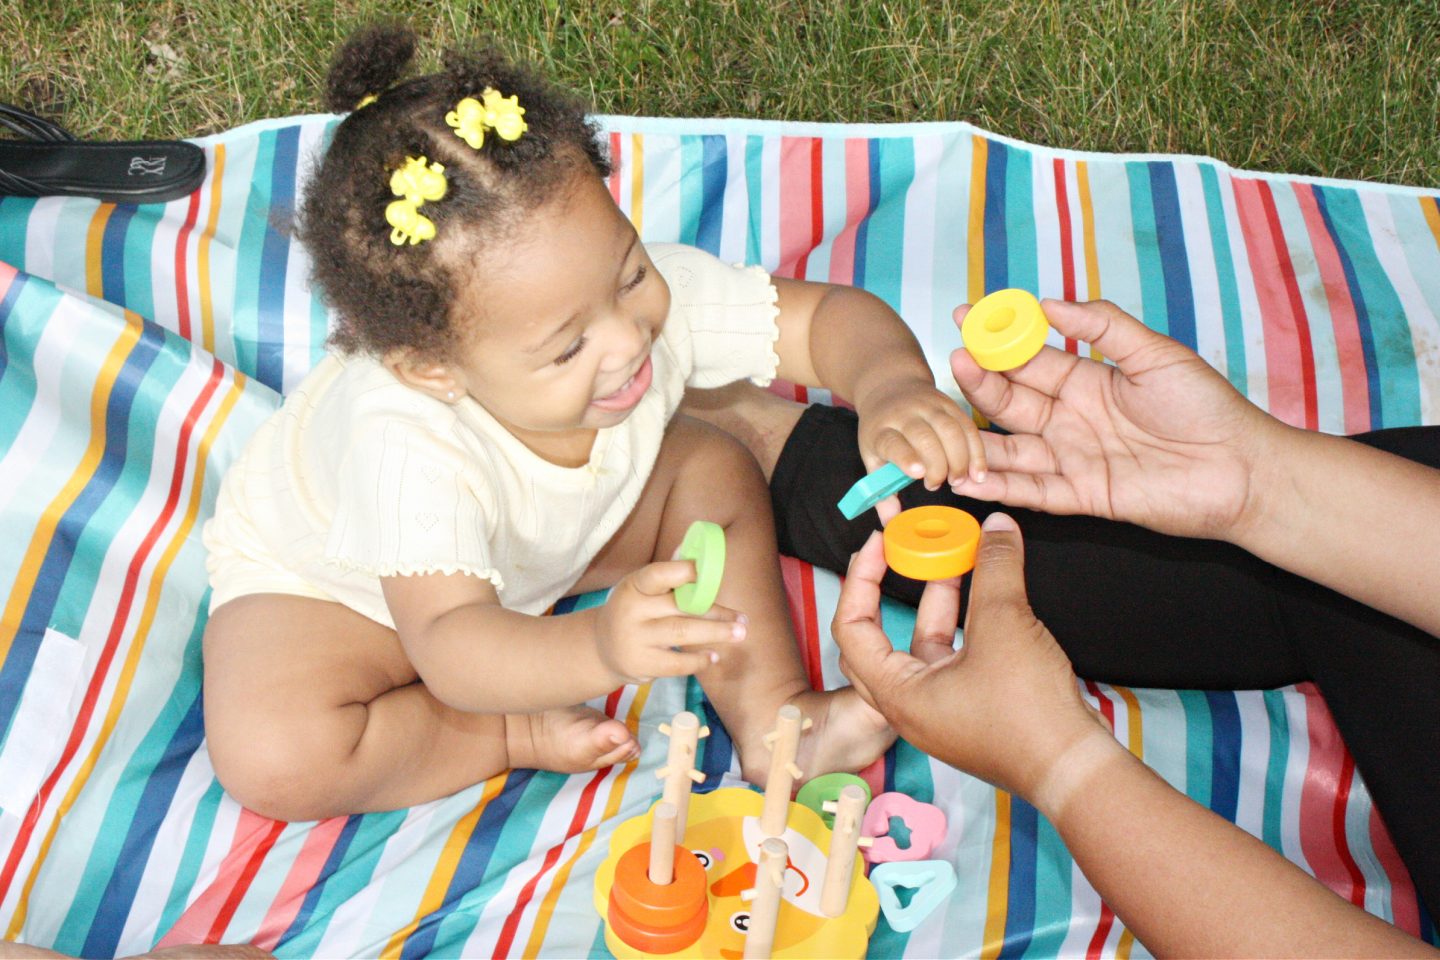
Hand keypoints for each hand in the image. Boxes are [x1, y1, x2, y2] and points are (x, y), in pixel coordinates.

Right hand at [595, 561, 745, 684]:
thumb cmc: (633, 611)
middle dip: (715, 612)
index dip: (684, 572)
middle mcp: (632, 610)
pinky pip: (676, 664)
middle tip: (743, 619)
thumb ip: (668, 576)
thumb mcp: (642, 589)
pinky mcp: (641, 664)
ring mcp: (635, 639)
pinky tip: (714, 656)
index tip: (708, 573)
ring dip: (714, 633)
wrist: (601, 648)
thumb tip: (695, 550)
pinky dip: (698, 661)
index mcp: (634, 585)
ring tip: (739, 634)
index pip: (658, 574)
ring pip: (682, 633)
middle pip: (680, 607)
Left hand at [833, 515, 1107, 799]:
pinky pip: (952, 659)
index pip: (852, 627)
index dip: (861, 578)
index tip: (880, 543)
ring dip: (935, 601)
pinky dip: (962, 625)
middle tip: (900, 552)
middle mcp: (910, 707)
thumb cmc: (1028, 713)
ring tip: (954, 559)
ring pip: (923, 646)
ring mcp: (941, 712)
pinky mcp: (971, 712)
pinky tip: (985, 595)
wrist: (1073, 769)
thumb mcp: (1005, 624)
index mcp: (896, 694)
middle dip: (890, 589)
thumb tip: (995, 528)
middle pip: (879, 638)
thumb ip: (995, 568)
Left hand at [855, 376, 986, 489]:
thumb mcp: (872, 457)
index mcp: (881, 429)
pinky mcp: (949, 403)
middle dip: (937, 464)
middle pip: (925, 437)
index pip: (893, 442)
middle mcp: (904, 414)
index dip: (906, 456)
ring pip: (950, 429)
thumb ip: (882, 491)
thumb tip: (891, 524)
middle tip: (938, 484)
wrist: (890, 388)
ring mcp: (928, 406)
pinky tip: (978, 471)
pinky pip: (967, 425)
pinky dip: (976, 449)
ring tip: (962, 480)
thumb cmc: (881, 431)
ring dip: (960, 458)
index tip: (918, 473)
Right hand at [949, 299, 1277, 540]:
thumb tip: (1050, 302)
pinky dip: (1000, 487)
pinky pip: (1033, 491)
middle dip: (980, 382)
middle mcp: (1071, 419)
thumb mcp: (1155, 353)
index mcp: (1085, 381)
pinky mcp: (1083, 496)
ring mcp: (1073, 458)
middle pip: (1011, 401)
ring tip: (944, 423)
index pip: (1028, 359)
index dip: (997, 340)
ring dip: (978, 439)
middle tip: (957, 359)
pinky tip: (968, 479)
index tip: (966, 317)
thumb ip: (1103, 327)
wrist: (1242, 467)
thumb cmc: (1207, 407)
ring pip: (1011, 449)